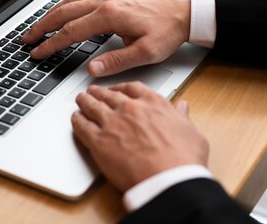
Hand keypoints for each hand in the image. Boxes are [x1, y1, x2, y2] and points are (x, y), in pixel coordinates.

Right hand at [22, 0, 190, 76]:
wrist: (182, 12)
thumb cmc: (167, 31)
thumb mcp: (146, 52)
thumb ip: (118, 61)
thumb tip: (92, 69)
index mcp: (111, 16)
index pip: (72, 31)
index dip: (51, 44)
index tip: (37, 53)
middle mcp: (105, 2)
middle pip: (64, 12)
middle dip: (42, 26)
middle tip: (27, 40)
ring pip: (70, 2)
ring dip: (51, 14)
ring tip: (37, 27)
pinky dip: (64, 6)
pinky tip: (60, 13)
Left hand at [71, 82, 209, 191]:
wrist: (168, 179)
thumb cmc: (183, 159)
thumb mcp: (191, 131)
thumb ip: (182, 117)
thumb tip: (182, 107)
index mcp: (153, 103)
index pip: (132, 88)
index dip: (121, 87)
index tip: (117, 89)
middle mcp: (130, 108)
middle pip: (109, 95)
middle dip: (100, 92)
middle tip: (94, 92)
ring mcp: (112, 123)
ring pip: (92, 106)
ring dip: (85, 101)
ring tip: (81, 100)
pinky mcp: (98, 141)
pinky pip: (82, 126)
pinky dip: (77, 121)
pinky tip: (75, 119)